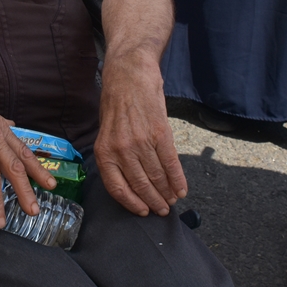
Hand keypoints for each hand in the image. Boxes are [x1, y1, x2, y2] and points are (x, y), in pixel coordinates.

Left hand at [95, 49, 187, 215]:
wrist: (129, 74)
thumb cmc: (116, 102)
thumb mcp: (106, 131)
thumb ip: (115, 155)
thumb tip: (130, 180)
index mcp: (104, 152)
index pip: (117, 188)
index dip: (132, 203)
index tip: (143, 211)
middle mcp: (121, 150)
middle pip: (140, 185)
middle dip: (153, 201)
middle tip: (162, 210)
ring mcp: (141, 142)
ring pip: (156, 176)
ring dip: (167, 192)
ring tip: (172, 200)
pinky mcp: (160, 133)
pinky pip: (170, 162)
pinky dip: (177, 179)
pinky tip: (181, 189)